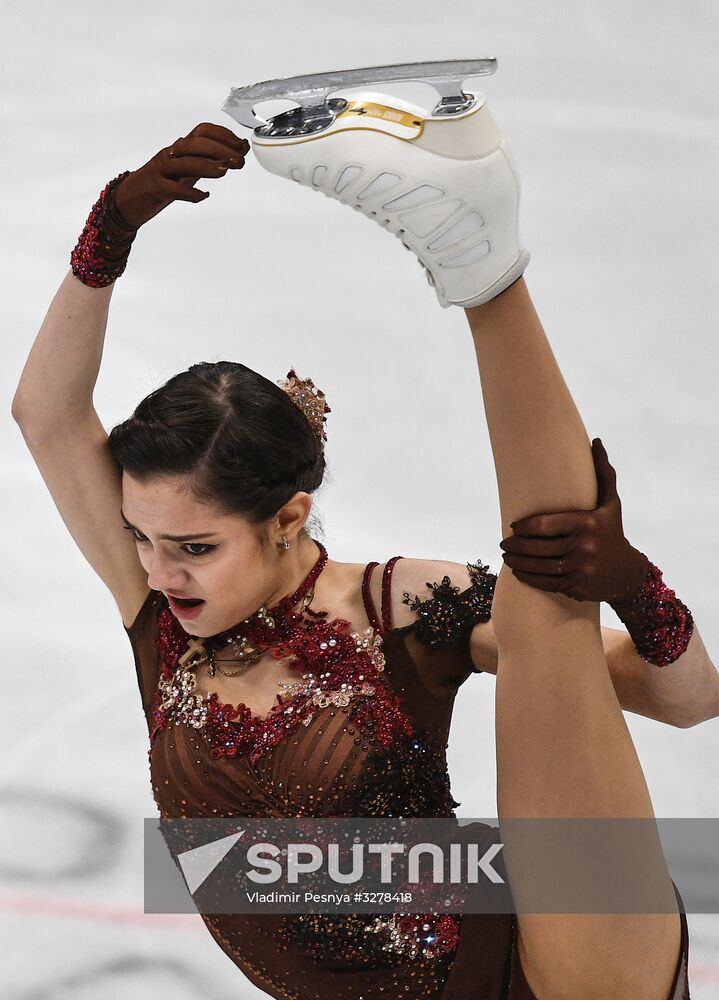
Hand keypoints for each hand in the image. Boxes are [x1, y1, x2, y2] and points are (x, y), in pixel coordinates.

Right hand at [112, 123, 249, 229]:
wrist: (128, 201)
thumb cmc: (160, 185)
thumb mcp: (186, 171)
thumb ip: (206, 163)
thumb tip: (234, 155)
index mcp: (179, 149)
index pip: (202, 131)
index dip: (223, 134)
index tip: (241, 145)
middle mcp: (170, 155)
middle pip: (196, 144)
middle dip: (220, 150)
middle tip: (239, 161)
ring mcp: (160, 170)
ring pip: (185, 162)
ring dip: (207, 165)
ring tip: (224, 171)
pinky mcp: (153, 188)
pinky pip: (173, 188)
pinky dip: (190, 192)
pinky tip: (203, 196)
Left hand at [498, 438, 649, 602]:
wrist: (627, 573)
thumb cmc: (612, 531)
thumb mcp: (611, 503)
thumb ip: (602, 472)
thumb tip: (596, 441)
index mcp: (588, 523)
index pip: (546, 525)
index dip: (525, 526)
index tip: (513, 526)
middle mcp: (584, 547)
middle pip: (539, 547)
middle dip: (516, 546)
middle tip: (503, 543)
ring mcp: (580, 569)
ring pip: (539, 566)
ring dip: (517, 562)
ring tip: (506, 556)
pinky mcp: (576, 586)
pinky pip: (545, 583)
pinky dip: (528, 578)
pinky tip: (517, 572)